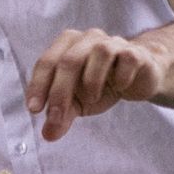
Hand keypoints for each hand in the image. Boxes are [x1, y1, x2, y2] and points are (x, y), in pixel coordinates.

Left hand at [26, 23, 164, 140]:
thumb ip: (62, 115)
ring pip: (100, 53)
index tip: (34, 110)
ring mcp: (113, 43)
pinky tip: (120, 87)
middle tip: (56, 118)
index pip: (47, 62)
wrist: (138, 75)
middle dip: (60, 91)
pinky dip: (121, 77)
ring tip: (92, 98)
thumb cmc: (101, 84)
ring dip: (92, 80)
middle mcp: (88, 38)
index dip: (38, 85)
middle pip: (70, 60)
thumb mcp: (78, 102)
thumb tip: (48, 135)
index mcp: (68, 45)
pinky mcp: (135, 53)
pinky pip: (127, 59)